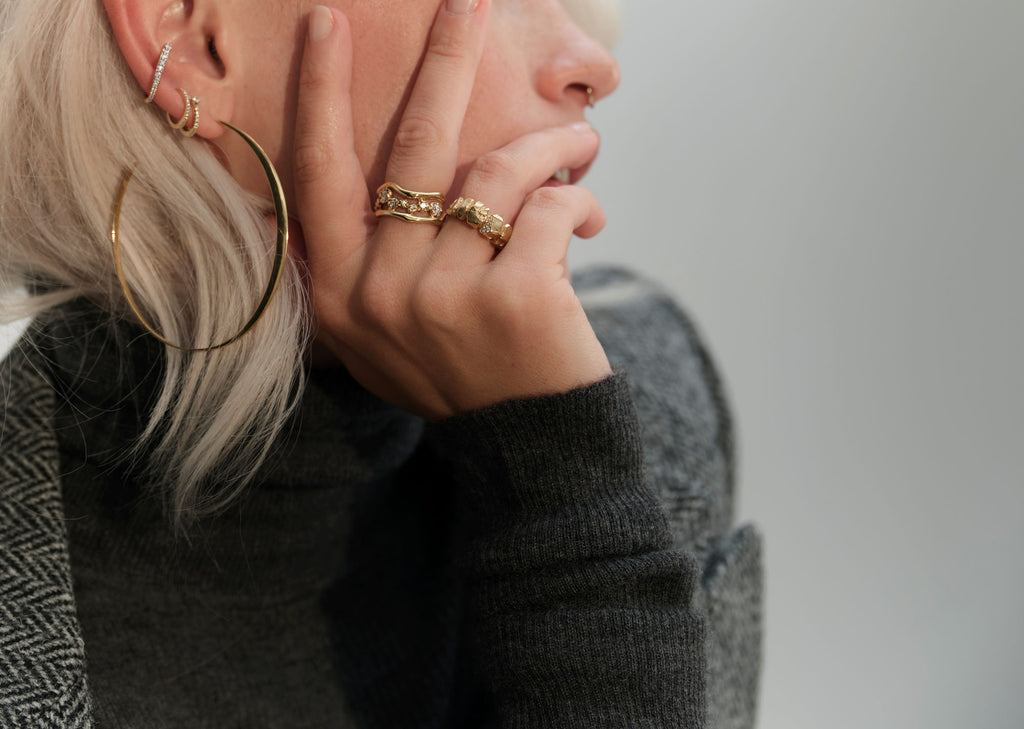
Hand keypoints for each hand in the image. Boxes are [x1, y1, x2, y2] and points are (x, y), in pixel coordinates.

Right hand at [292, 1, 610, 418]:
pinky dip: (580, 198)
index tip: (327, 27)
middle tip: (469, 1)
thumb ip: (376, 263)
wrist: (528, 449)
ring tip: (580, 145)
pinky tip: (591, 216)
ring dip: (551, 145)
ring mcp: (446, 294)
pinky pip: (552, 205)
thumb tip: (408, 174)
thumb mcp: (390, 334)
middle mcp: (382, 291)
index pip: (318, 176)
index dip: (321, 97)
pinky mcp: (516, 295)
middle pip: (415, 146)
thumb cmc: (464, 376)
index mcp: (343, 293)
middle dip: (446, 60)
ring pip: (499, 169)